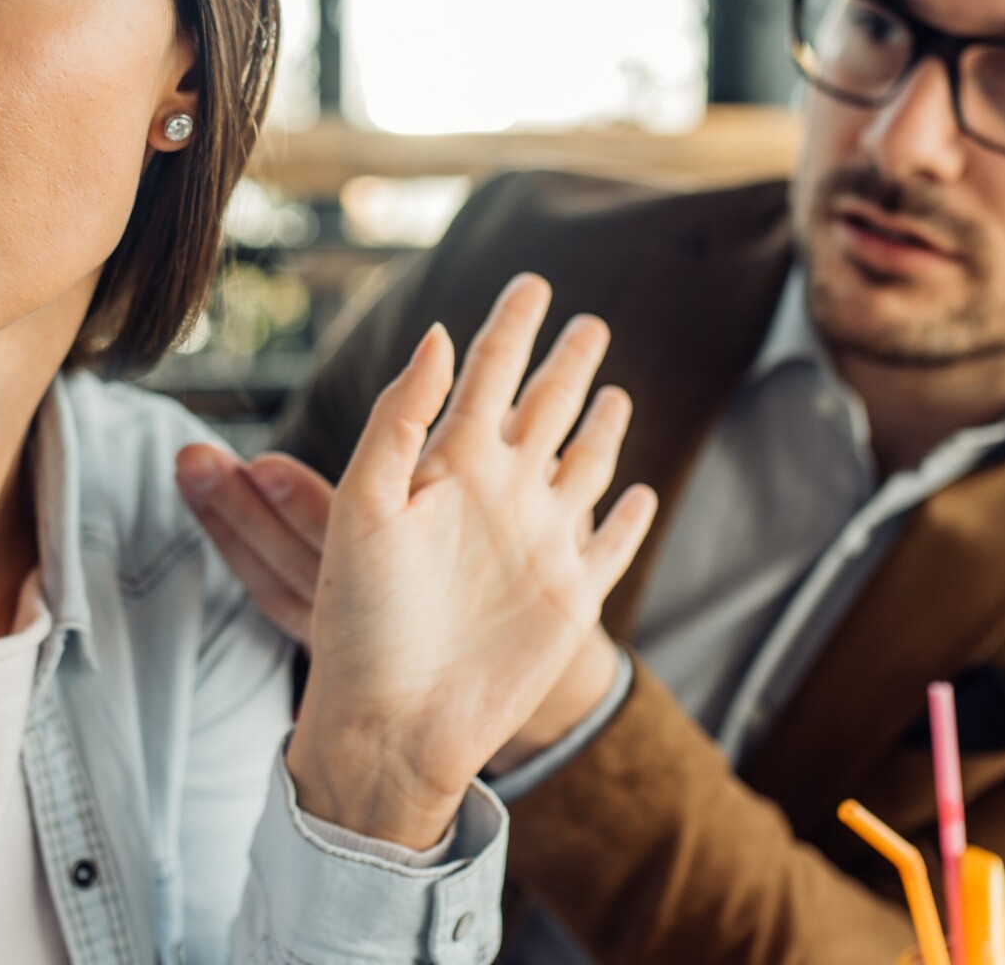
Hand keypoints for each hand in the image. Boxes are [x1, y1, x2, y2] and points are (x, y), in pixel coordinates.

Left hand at [244, 274, 657, 847]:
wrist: (395, 723)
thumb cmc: (362, 620)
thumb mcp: (364, 506)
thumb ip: (398, 419)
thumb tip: (438, 336)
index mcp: (449, 466)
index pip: (485, 375)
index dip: (508, 328)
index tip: (529, 282)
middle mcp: (499, 495)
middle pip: (544, 409)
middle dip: (565, 365)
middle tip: (588, 320)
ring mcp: (538, 545)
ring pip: (585, 467)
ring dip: (604, 428)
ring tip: (616, 392)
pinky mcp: (569, 599)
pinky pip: (610, 546)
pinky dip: (630, 520)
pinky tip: (642, 495)